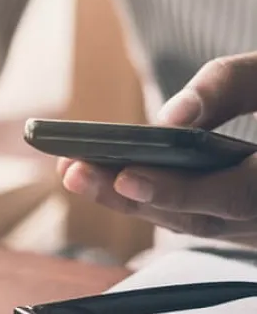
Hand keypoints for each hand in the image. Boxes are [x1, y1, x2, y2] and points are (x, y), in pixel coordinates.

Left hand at [58, 52, 256, 242]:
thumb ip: (230, 86)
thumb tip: (169, 118)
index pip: (236, 195)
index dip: (180, 190)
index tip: (127, 177)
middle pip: (197, 219)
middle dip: (130, 197)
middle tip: (75, 172)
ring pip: (190, 226)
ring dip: (129, 202)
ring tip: (77, 172)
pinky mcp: (243, 227)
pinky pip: (195, 221)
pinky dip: (150, 202)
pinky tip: (106, 180)